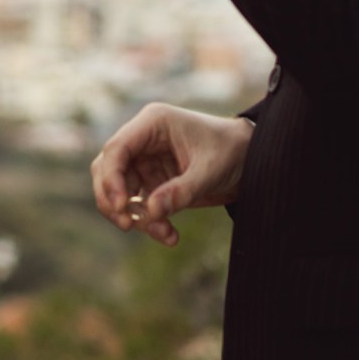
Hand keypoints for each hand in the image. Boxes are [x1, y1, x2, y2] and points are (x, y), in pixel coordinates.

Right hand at [91, 102, 252, 246]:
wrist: (251, 160)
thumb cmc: (231, 152)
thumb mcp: (210, 171)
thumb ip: (181, 191)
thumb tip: (151, 212)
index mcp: (153, 123)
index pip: (117, 149)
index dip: (111, 178)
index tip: (121, 206)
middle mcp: (143, 140)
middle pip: (107, 170)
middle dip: (113, 199)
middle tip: (128, 224)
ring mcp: (146, 161)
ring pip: (119, 191)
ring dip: (135, 216)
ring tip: (163, 233)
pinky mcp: (153, 181)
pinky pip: (139, 205)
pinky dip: (149, 223)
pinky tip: (171, 236)